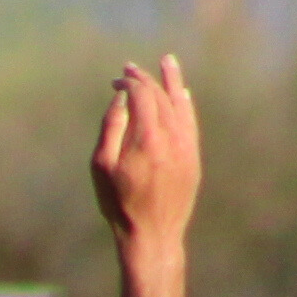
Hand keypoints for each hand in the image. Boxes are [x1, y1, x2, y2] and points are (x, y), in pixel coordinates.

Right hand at [87, 53, 200, 245]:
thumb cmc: (120, 203)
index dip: (129, 82)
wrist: (152, 234)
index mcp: (147, 138)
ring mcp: (187, 147)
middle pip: (161, 96)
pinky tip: (182, 94)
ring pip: (181, 105)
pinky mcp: (194, 157)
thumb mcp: (102, 166)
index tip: (116, 80)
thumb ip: (111, 127)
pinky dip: (186, 105)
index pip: (142, 95)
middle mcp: (172, 138)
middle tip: (131, 69)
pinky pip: (191, 122)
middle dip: (146, 79)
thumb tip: (120, 99)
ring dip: (172, 82)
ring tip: (167, 62)